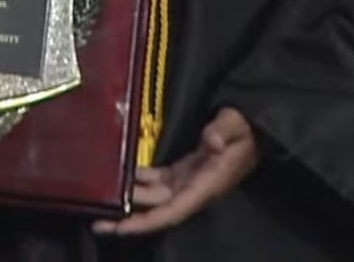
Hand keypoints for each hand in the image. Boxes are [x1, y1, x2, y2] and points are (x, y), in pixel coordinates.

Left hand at [94, 107, 258, 235]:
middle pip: (157, 211)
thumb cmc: (246, 128)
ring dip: (129, 200)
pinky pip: (158, 181)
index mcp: (206, 185)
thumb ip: (222, 131)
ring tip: (100, 199)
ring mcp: (188, 182)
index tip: (120, 228)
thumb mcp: (236, 125)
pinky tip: (121, 174)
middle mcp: (194, 189)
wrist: (256, 129)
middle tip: (96, 221)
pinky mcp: (184, 172)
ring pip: (154, 198)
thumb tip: (211, 142)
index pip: (172, 211)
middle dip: (128, 218)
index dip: (145, 222)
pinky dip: (139, 180)